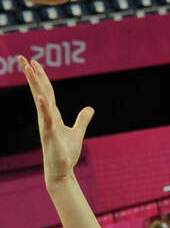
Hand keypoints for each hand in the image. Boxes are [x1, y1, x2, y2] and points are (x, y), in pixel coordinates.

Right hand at [20, 56, 93, 184]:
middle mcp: (46, 117)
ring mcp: (46, 124)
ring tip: (28, 69)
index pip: (45, 91)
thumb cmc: (66, 153)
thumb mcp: (77, 133)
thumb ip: (82, 120)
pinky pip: (47, 119)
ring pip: (40, 100)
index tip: (34, 62)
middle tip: (21, 57)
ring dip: (34, 84)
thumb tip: (90, 108)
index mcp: (52, 115)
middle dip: (31, 74)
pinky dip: (44, 108)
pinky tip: (41, 98)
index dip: (41, 76)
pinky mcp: (49, 134)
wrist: (61, 170)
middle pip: (39, 91)